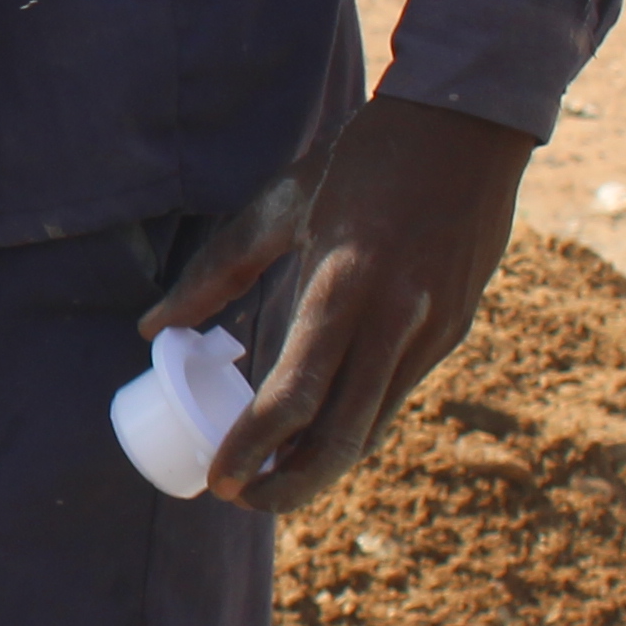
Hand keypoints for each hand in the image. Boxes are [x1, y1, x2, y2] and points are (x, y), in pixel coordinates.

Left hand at [146, 96, 536, 513]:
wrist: (471, 125)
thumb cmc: (363, 157)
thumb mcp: (282, 203)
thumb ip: (219, 268)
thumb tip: (154, 328)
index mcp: (345, 284)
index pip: (294, 395)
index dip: (252, 448)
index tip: (218, 479)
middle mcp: (397, 318)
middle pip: (341, 436)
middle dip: (289, 486)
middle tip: (241, 499)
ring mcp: (434, 330)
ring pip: (373, 426)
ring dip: (322, 465)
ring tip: (271, 480)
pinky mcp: (456, 331)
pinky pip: (395, 396)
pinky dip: (354, 425)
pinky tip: (320, 433)